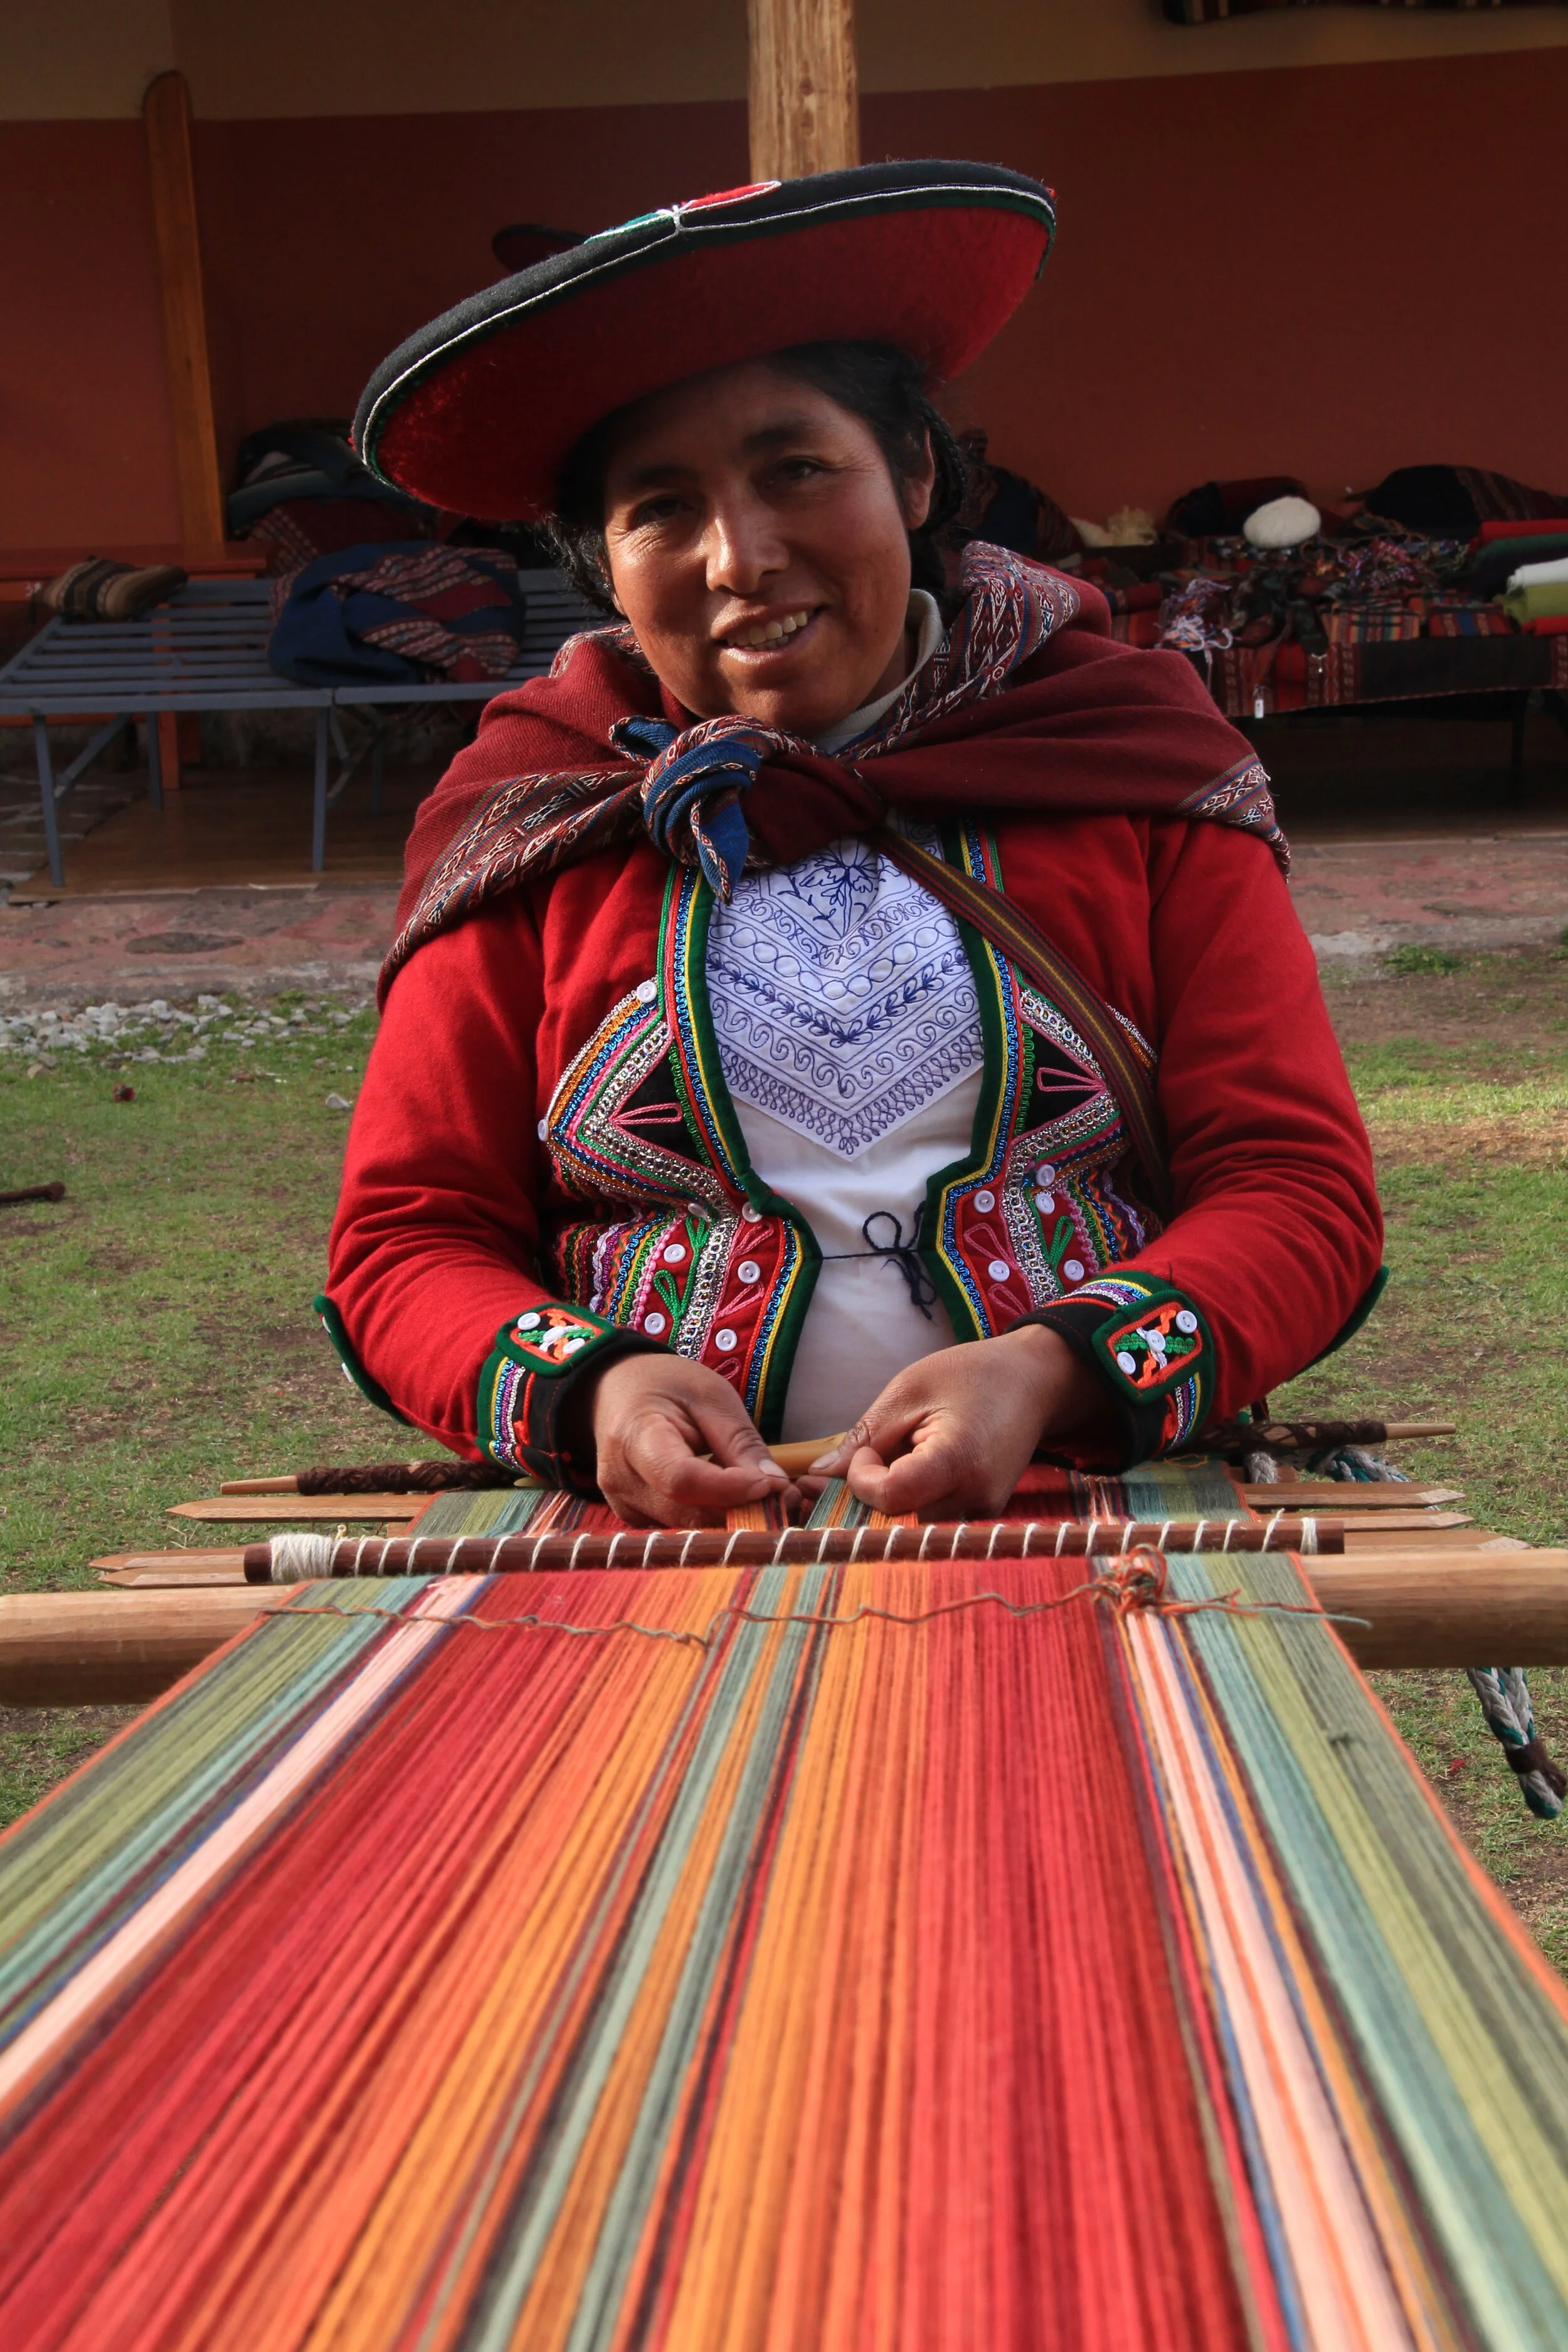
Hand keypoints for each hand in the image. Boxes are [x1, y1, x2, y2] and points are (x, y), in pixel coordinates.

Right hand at [579, 1350, 795, 1526]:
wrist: (617, 1391)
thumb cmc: (667, 1386)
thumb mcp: (711, 1396)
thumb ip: (740, 1442)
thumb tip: (774, 1486)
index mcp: (636, 1436)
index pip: (681, 1479)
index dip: (729, 1488)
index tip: (771, 1483)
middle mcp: (621, 1480)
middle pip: (688, 1512)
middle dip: (741, 1509)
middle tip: (784, 1496)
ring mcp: (624, 1504)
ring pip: (689, 1526)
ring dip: (730, 1517)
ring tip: (762, 1493)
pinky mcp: (634, 1518)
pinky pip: (681, 1527)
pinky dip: (711, 1517)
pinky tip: (730, 1497)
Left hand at [806, 1326, 1116, 1519]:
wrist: (1034, 1383)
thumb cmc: (972, 1376)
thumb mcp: (908, 1391)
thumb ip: (865, 1436)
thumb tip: (817, 1475)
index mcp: (958, 1460)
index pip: (891, 1498)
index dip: (864, 1479)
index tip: (867, 1450)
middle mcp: (976, 1497)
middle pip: (898, 1520)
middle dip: (870, 1495)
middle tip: (862, 1459)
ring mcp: (983, 1513)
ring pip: (912, 1526)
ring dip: (890, 1501)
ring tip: (894, 1459)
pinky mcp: (983, 1517)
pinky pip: (931, 1521)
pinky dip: (912, 1502)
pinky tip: (914, 1470)